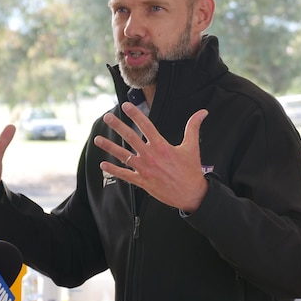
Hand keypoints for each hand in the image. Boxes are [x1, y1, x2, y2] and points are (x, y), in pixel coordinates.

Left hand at [94, 102, 208, 211]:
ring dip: (109, 147)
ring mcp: (145, 169)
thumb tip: (202, 112)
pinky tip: (103, 164)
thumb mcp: (192, 146)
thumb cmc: (191, 170)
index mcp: (161, 146)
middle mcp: (150, 155)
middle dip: (118, 126)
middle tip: (107, 117)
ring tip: (97, 139)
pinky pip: (125, 175)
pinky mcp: (142, 181)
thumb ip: (193, 127)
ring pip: (123, 155)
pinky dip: (113, 170)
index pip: (146, 125)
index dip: (135, 114)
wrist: (191, 194)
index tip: (125, 106)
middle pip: (130, 137)